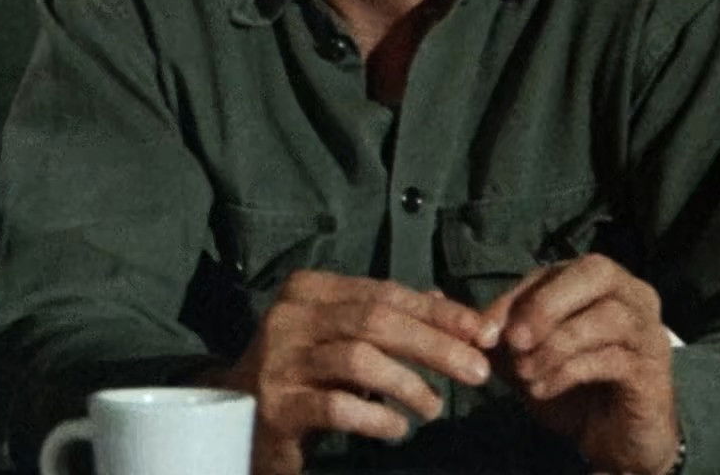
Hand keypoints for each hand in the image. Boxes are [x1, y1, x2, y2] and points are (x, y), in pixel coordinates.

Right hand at [215, 271, 498, 474]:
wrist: (236, 416)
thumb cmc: (301, 371)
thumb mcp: (340, 335)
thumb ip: (386, 315)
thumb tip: (445, 301)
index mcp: (307, 290)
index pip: (384, 292)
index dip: (439, 312)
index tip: (483, 334)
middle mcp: (289, 317)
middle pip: (376, 320)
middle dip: (436, 345)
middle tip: (478, 372)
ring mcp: (279, 361)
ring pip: (359, 359)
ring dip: (410, 385)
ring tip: (434, 408)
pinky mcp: (278, 406)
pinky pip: (339, 407)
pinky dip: (378, 417)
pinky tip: (397, 428)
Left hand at [484, 254, 678, 474]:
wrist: (613, 438)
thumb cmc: (570, 386)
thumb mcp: (525, 355)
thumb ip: (496, 333)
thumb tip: (447, 307)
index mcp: (598, 282)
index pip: (553, 272)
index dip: (515, 298)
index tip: (483, 332)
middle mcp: (632, 294)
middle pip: (595, 272)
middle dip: (547, 305)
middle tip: (514, 341)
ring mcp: (648, 330)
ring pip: (606, 317)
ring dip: (556, 344)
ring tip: (525, 372)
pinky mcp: (654, 369)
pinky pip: (613, 358)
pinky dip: (569, 372)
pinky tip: (542, 388)